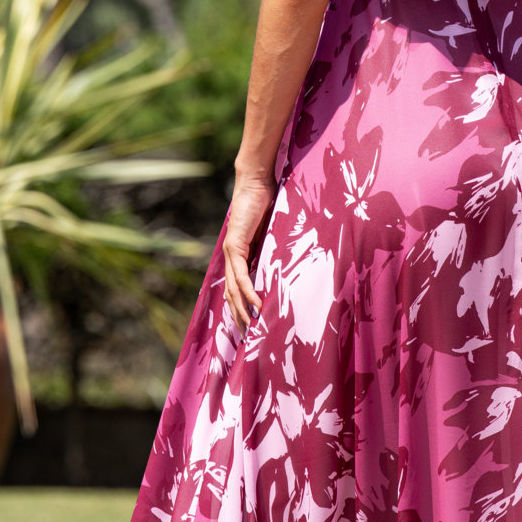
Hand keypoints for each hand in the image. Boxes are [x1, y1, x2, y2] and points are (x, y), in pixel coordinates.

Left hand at [223, 174, 275, 331]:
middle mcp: (232, 257)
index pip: (238, 288)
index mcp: (241, 256)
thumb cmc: (268, 203)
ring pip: (234, 290)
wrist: (257, 182)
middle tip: (248, 338)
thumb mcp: (273, 233)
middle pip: (232, 295)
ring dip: (242, 310)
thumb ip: (275, 248)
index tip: (250, 326)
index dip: (242, 308)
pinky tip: (255, 306)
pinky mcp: (235, 246)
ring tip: (251, 328)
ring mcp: (232, 253)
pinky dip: (248, 292)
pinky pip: (241, 276)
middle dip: (239, 317)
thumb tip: (290, 262)